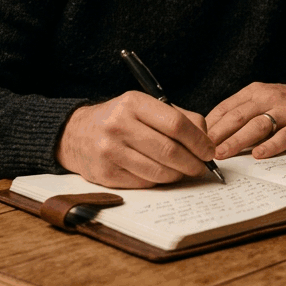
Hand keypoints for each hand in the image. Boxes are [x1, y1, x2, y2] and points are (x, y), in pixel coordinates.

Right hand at [55, 91, 215, 187]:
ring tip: (184, 171)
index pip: (176, 124)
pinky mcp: (106, 174)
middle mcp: (118, 125)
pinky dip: (160, 181)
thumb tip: (206, 137)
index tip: (209, 150)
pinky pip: (145, 183)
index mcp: (133, 103)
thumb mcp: (144, 106)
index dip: (198, 140)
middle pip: (169, 150)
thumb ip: (177, 117)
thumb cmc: (119, 119)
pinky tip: (162, 174)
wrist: (76, 134)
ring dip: (179, 175)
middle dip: (193, 162)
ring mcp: (110, 151)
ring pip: (159, 171)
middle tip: (201, 166)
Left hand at [205, 80, 285, 159]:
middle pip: (238, 116)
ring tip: (222, 154)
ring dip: (237, 140)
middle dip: (218, 134)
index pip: (226, 108)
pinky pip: (285, 135)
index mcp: (255, 92)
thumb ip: (244, 112)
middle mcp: (269, 98)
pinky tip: (259, 155)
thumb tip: (213, 132)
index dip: (210, 125)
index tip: (194, 140)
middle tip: (201, 150)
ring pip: (257, 125)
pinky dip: (271, 145)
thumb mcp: (266, 99)